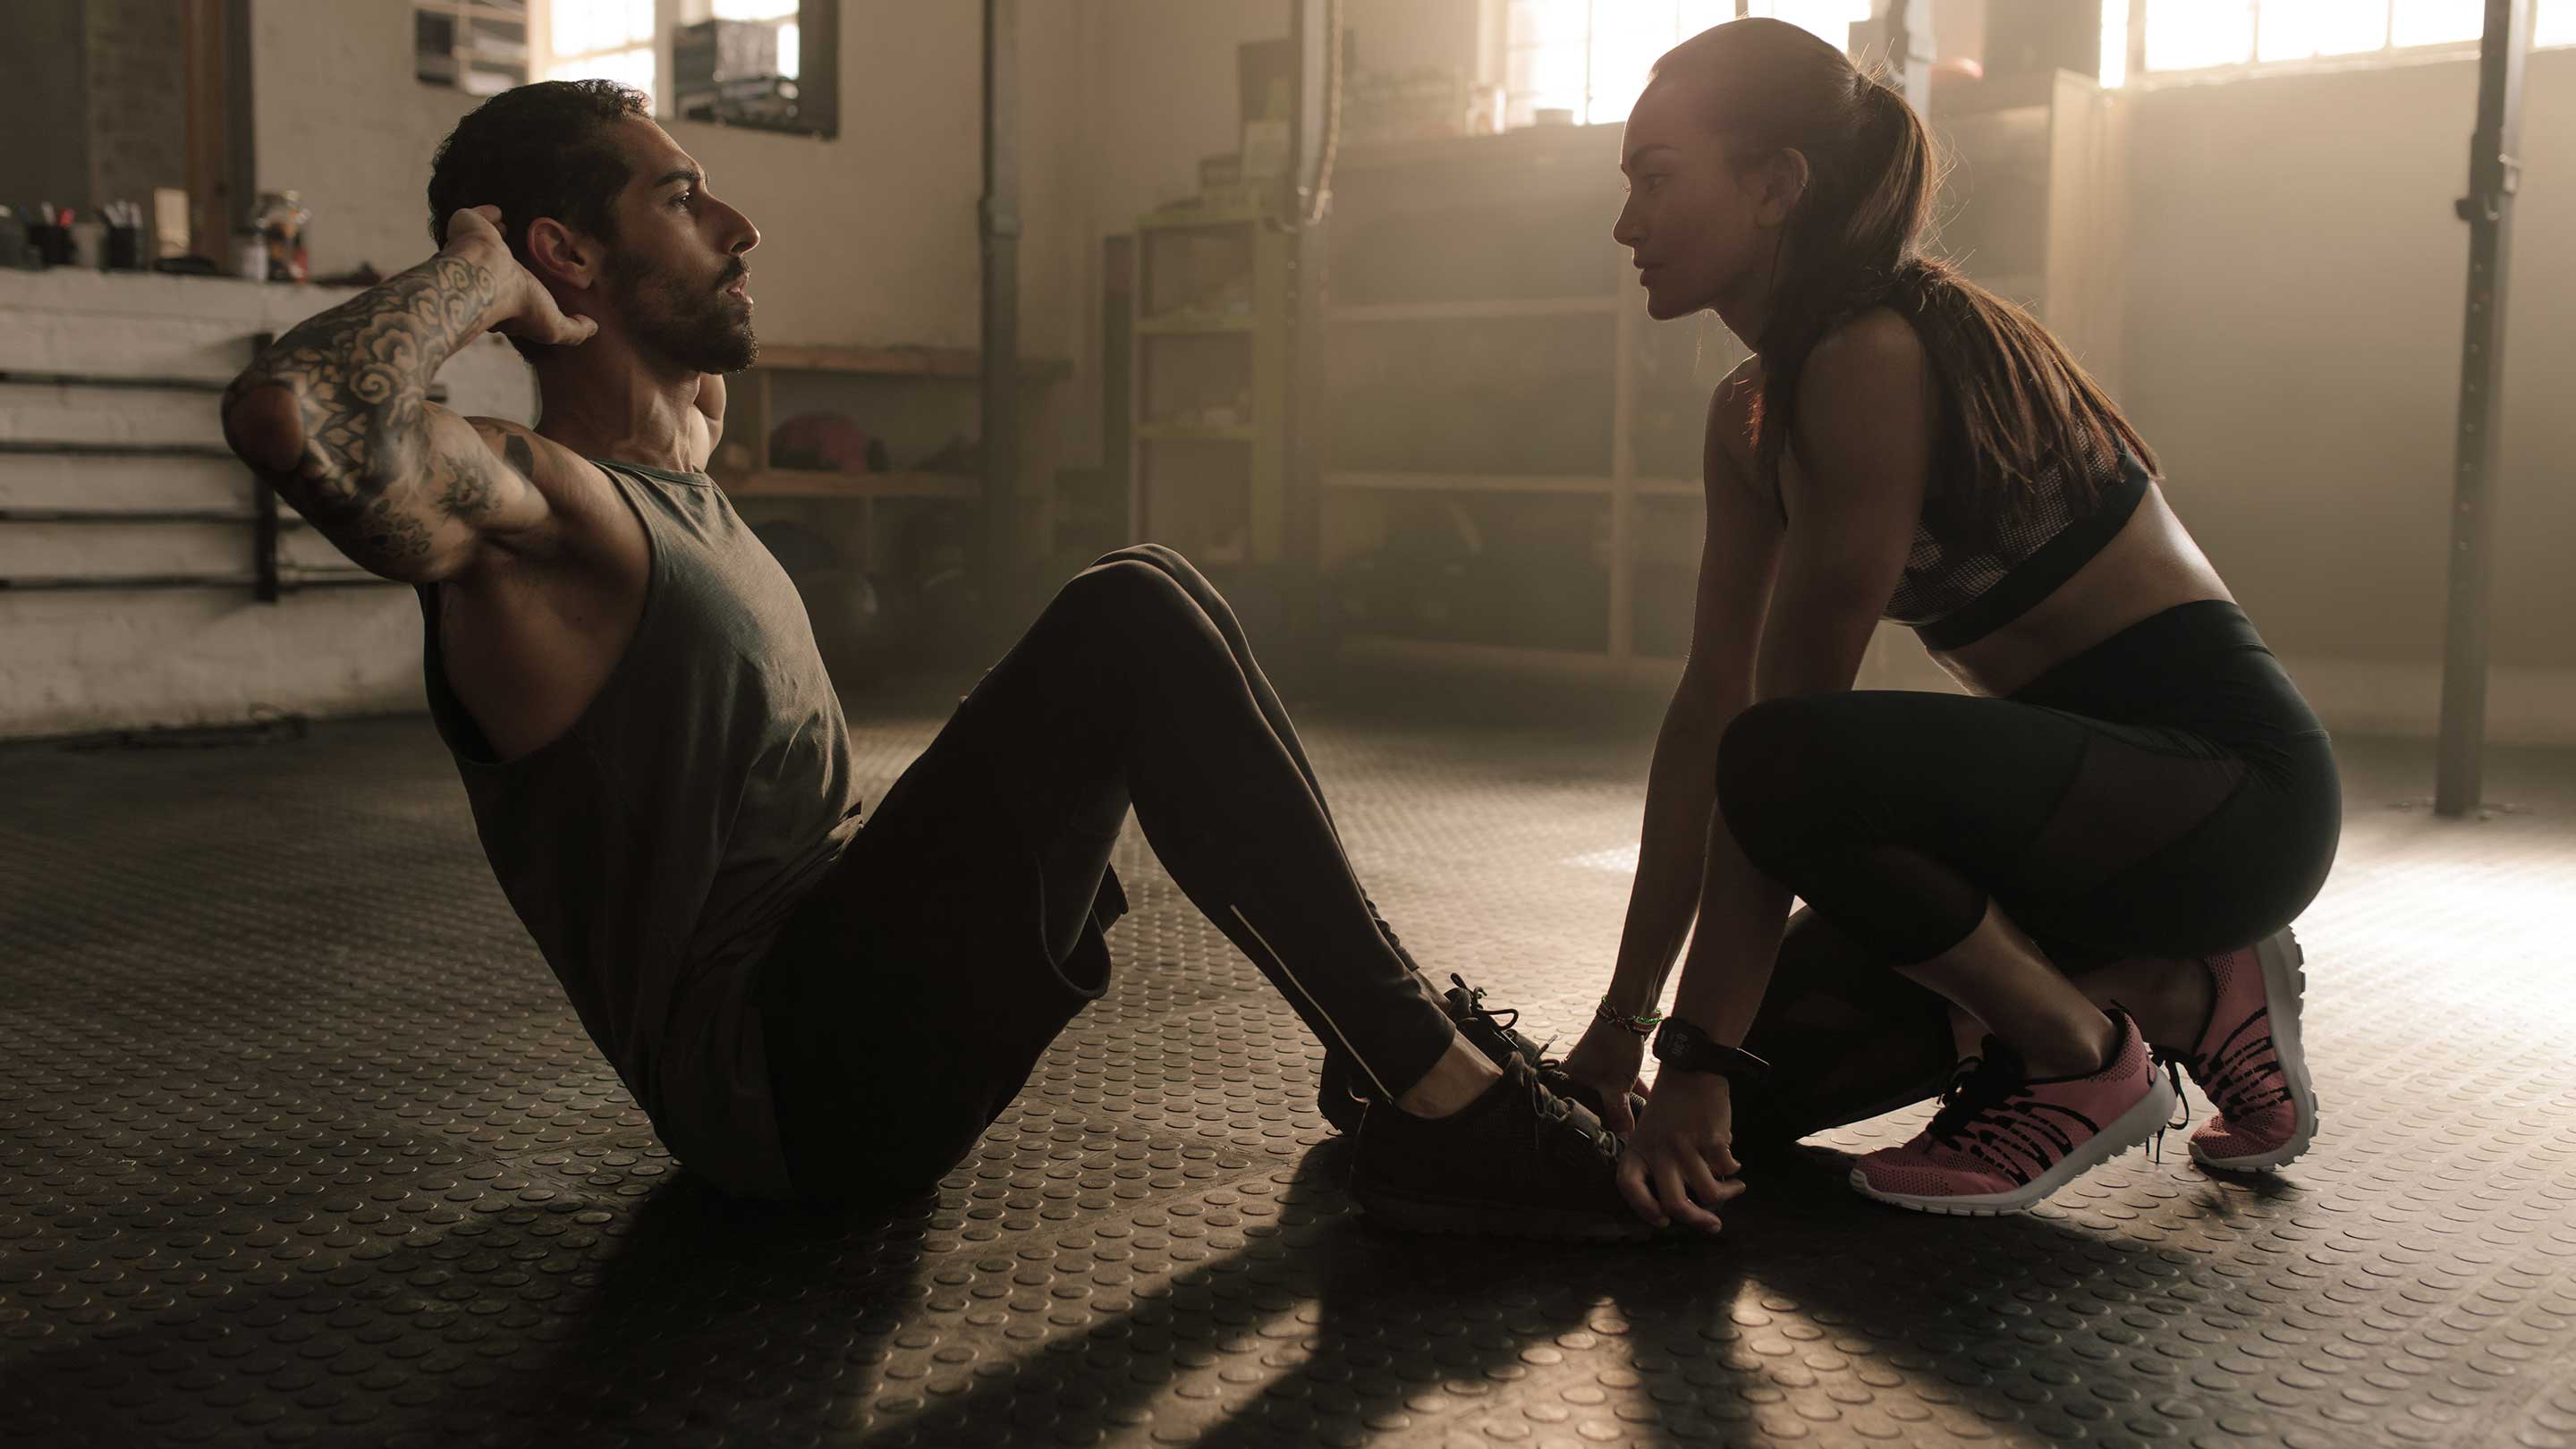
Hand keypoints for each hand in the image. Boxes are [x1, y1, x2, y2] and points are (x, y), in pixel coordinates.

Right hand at [440, 205, 597, 346]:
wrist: (486, 278)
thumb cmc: (519, 306)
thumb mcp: (553, 327)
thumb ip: (575, 330)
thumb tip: (594, 327)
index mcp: (503, 299)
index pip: (511, 296)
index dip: (521, 294)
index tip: (533, 288)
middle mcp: (485, 275)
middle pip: (497, 268)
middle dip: (507, 263)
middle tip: (525, 254)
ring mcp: (475, 250)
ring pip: (485, 243)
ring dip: (496, 237)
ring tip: (509, 231)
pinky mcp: (469, 226)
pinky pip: (476, 217)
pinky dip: (485, 214)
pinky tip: (497, 211)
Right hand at [1559, 1019, 1652, 1135]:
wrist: (1629, 1011)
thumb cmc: (1614, 1045)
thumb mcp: (1617, 1086)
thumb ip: (1618, 1114)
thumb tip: (1623, 1141)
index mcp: (1567, 1079)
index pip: (1572, 1109)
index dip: (1586, 1126)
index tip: (1600, 1142)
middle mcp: (1575, 1073)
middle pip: (1591, 1104)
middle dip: (1609, 1119)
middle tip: (1621, 1136)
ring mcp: (1592, 1067)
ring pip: (1606, 1094)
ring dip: (1623, 1106)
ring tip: (1636, 1123)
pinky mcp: (1608, 1062)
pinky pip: (1616, 1083)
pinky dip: (1629, 1093)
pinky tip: (1645, 1105)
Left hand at [1617, 1070, 1746, 1234]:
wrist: (1691, 1069)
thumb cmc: (1671, 1103)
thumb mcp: (1649, 1129)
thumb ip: (1657, 1161)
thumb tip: (1680, 1200)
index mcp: (1639, 1149)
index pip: (1630, 1187)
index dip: (1644, 1210)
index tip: (1662, 1221)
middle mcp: (1660, 1152)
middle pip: (1675, 1204)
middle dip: (1697, 1222)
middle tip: (1713, 1225)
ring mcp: (1686, 1147)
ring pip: (1709, 1192)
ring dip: (1727, 1194)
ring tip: (1735, 1188)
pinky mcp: (1712, 1140)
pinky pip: (1727, 1169)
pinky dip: (1733, 1171)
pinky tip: (1734, 1166)